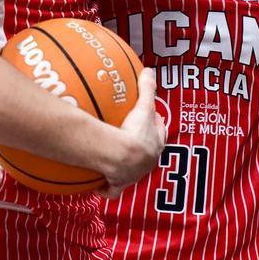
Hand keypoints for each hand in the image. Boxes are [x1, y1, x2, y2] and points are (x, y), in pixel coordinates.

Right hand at [99, 69, 165, 197]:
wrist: (122, 157)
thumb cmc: (135, 132)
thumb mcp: (143, 106)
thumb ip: (147, 88)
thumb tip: (148, 70)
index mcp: (155, 145)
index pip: (159, 132)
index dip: (155, 124)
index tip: (150, 117)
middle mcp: (147, 162)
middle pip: (147, 152)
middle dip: (143, 146)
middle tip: (133, 137)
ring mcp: (133, 175)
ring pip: (133, 172)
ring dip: (127, 167)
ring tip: (117, 162)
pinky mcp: (118, 184)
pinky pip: (112, 190)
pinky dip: (107, 190)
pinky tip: (100, 187)